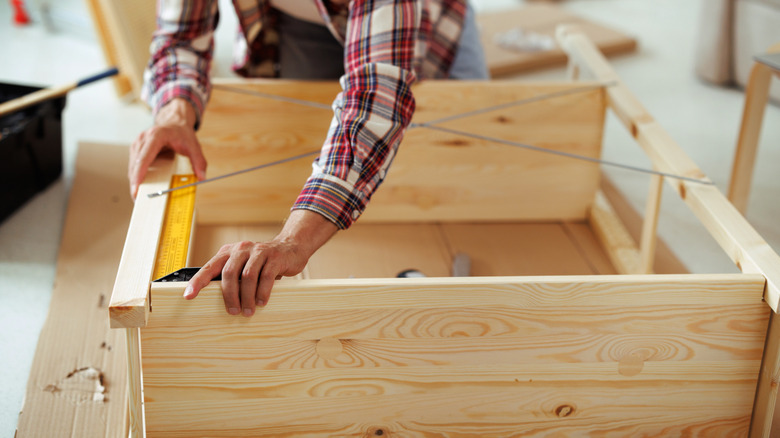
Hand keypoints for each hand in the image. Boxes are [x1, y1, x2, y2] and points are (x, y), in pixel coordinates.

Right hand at [129, 98, 206, 197]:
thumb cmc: (182, 133)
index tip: (136, 187)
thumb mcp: (194, 145)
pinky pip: (133, 166)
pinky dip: (136, 177)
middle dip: (135, 182)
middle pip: (135, 164)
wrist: (174, 122)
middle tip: (138, 199)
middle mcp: (142, 139)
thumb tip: (202, 177)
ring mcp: (137, 144)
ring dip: (134, 181)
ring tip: (138, 197)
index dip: (139, 173)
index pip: (144, 157)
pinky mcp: (136, 150)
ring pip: (132, 166)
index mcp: (155, 136)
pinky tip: (141, 187)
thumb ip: (199, 161)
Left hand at [183, 210, 338, 315]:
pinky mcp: (275, 257)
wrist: (291, 247)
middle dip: (229, 296)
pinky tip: (262, 302)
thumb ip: (231, 276)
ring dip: (247, 297)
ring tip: (248, 311)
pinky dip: (263, 292)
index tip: (188, 296)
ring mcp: (259, 251)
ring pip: (248, 276)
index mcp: (229, 252)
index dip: (198, 282)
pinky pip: (266, 276)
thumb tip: (212, 299)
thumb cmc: (263, 261)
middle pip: (229, 273)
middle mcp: (241, 249)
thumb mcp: (243, 265)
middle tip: (233, 312)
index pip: (209, 267)